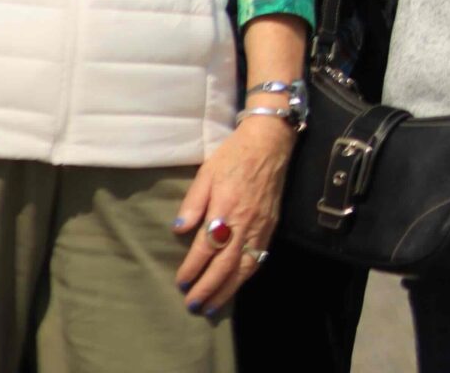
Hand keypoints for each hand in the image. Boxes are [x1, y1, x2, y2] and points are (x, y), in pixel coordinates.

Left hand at [173, 115, 294, 318]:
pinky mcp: (271, 227)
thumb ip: (193, 202)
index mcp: (225, 207)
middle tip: (192, 305)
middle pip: (225, 265)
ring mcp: (260, 227)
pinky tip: (235, 285)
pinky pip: (259, 258)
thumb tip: (179, 229)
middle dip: (207, 288)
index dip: (192, 268)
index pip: (206, 247)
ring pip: (244, 268)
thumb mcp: (207, 172)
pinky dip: (246, 277)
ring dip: (227, 290)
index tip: (180, 282)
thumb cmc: (233, 155)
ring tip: (212, 306)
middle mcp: (244, 222)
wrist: (269, 142)